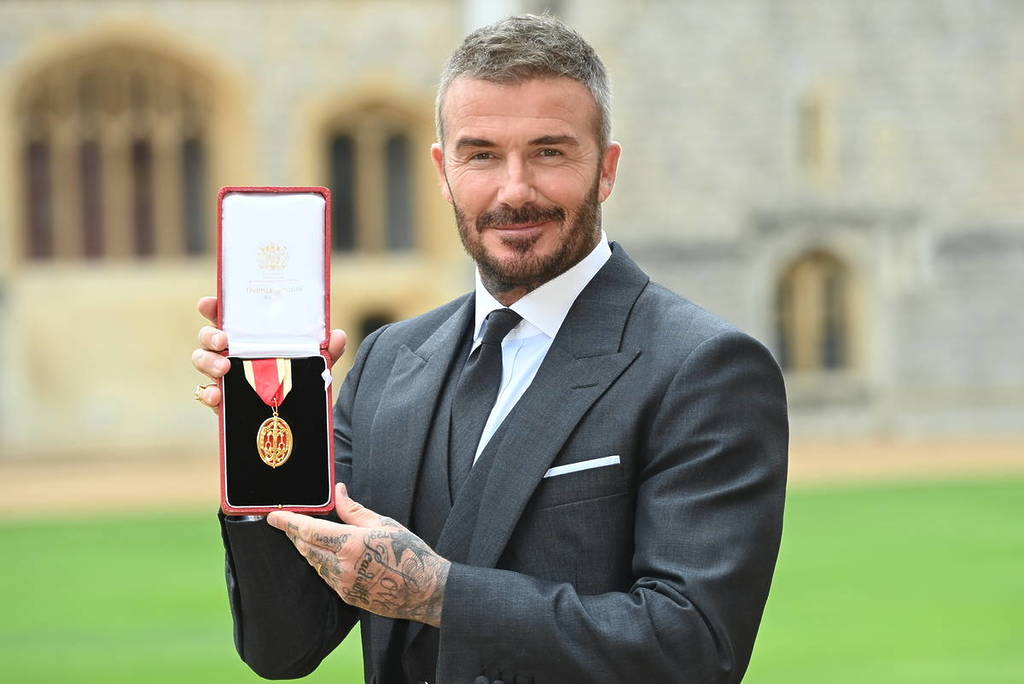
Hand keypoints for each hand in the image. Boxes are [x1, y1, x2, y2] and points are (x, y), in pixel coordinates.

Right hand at [191, 296, 347, 412]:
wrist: (299, 415)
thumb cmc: (298, 377)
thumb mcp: (315, 362)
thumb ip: (327, 350)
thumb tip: (338, 336)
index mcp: (250, 335)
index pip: (227, 315)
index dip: (214, 307)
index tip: (209, 303)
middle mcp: (232, 351)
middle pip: (207, 337)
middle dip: (209, 335)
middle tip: (223, 341)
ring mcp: (223, 375)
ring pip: (202, 361)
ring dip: (208, 361)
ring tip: (223, 367)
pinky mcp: (223, 400)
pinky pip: (206, 394)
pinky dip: (208, 394)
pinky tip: (216, 396)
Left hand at [268, 483, 449, 627]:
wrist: (425, 590)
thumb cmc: (409, 553)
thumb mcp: (383, 524)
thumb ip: (354, 510)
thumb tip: (338, 492)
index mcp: (351, 544)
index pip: (309, 531)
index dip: (288, 523)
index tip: (273, 516)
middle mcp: (342, 567)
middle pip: (306, 548)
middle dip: (295, 535)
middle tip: (288, 523)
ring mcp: (343, 584)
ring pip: (314, 564)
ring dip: (308, 549)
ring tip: (307, 537)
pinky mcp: (347, 596)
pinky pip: (325, 576)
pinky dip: (321, 563)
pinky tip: (326, 555)